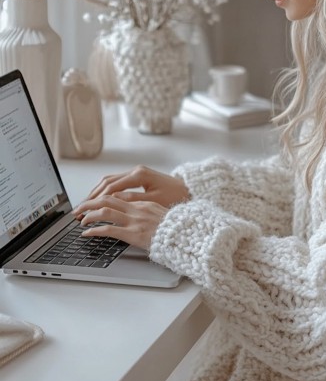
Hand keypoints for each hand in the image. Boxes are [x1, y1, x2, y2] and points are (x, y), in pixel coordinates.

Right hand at [73, 165, 189, 214]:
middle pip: (107, 182)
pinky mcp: (138, 177)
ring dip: (97, 192)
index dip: (96, 199)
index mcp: (139, 175)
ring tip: (86, 205)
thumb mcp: (153, 201)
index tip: (86, 209)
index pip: (111, 187)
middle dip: (92, 195)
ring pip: (110, 181)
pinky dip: (106, 191)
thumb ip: (132, 200)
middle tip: (80, 208)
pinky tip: (100, 200)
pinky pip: (117, 182)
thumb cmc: (175, 197)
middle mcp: (136, 171)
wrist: (189, 190)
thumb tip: (113, 200)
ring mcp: (136, 173)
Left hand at [78, 194, 168, 250]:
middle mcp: (137, 209)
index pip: (117, 196)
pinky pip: (108, 229)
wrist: (184, 237)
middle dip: (89, 202)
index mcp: (143, 203)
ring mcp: (134, 221)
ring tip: (80, 219)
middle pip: (107, 199)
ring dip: (89, 214)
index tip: (92, 204)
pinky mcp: (132, 234)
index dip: (101, 199)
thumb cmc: (174, 229)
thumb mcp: (159, 214)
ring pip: (104, 211)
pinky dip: (94, 230)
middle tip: (79, 208)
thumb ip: (144, 210)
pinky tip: (87, 232)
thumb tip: (130, 211)